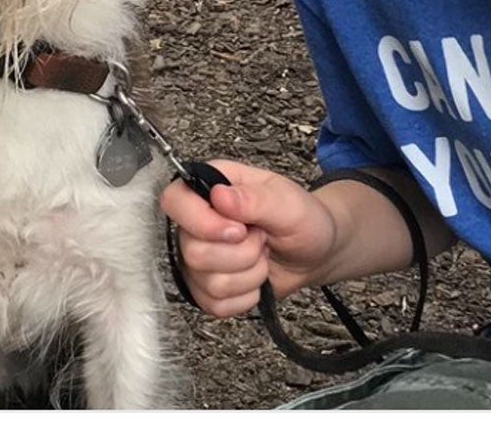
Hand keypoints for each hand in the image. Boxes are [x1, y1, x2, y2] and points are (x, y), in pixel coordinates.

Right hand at [161, 161, 338, 317]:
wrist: (315, 253)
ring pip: (207, 282)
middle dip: (241, 254)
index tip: (237, 230)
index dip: (200, 221)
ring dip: (248, 275)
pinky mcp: (208, 289)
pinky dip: (245, 297)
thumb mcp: (288, 204)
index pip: (175, 201)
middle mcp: (198, 222)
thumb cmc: (302, 219)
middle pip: (193, 251)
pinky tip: (257, 281)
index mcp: (212, 186)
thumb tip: (219, 196)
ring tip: (263, 258)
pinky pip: (215, 305)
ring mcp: (201, 258)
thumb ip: (255, 200)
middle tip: (263, 240)